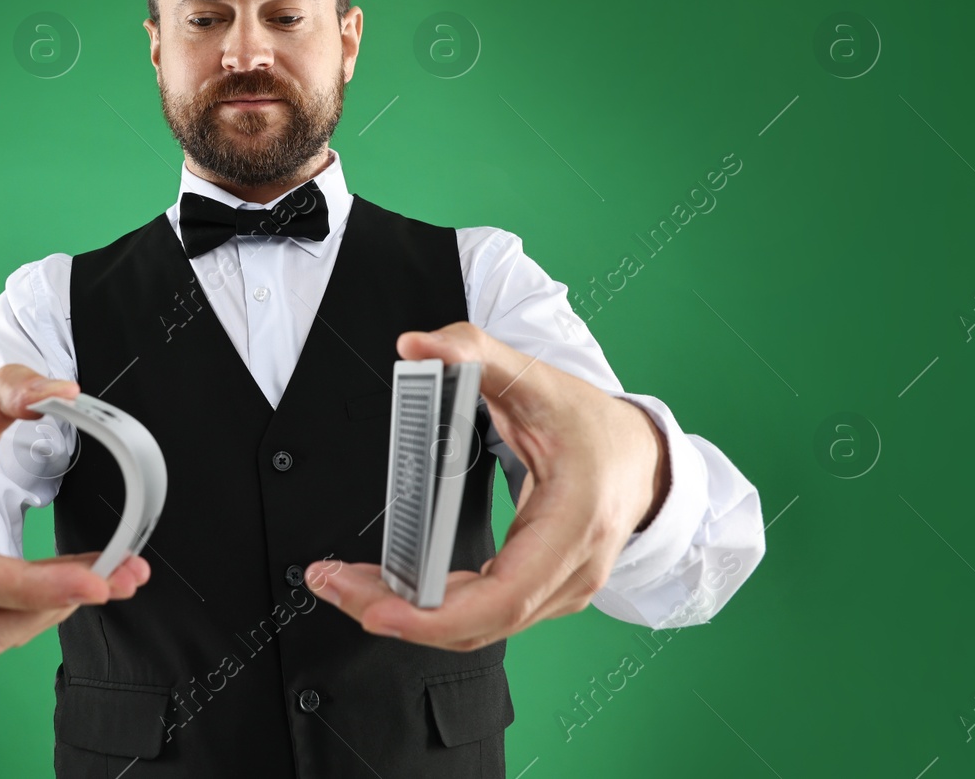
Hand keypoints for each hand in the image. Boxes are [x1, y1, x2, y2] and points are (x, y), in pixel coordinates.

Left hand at [306, 321, 667, 650]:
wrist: (641, 455)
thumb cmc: (593, 424)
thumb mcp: (535, 378)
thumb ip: (472, 351)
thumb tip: (415, 345)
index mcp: (574, 524)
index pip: (503, 597)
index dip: (437, 615)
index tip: (379, 611)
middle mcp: (572, 573)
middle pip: (478, 623)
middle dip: (398, 614)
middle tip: (333, 584)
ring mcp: (561, 591)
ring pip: (476, 629)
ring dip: (407, 615)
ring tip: (345, 583)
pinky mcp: (543, 595)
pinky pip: (483, 617)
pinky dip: (432, 609)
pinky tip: (389, 587)